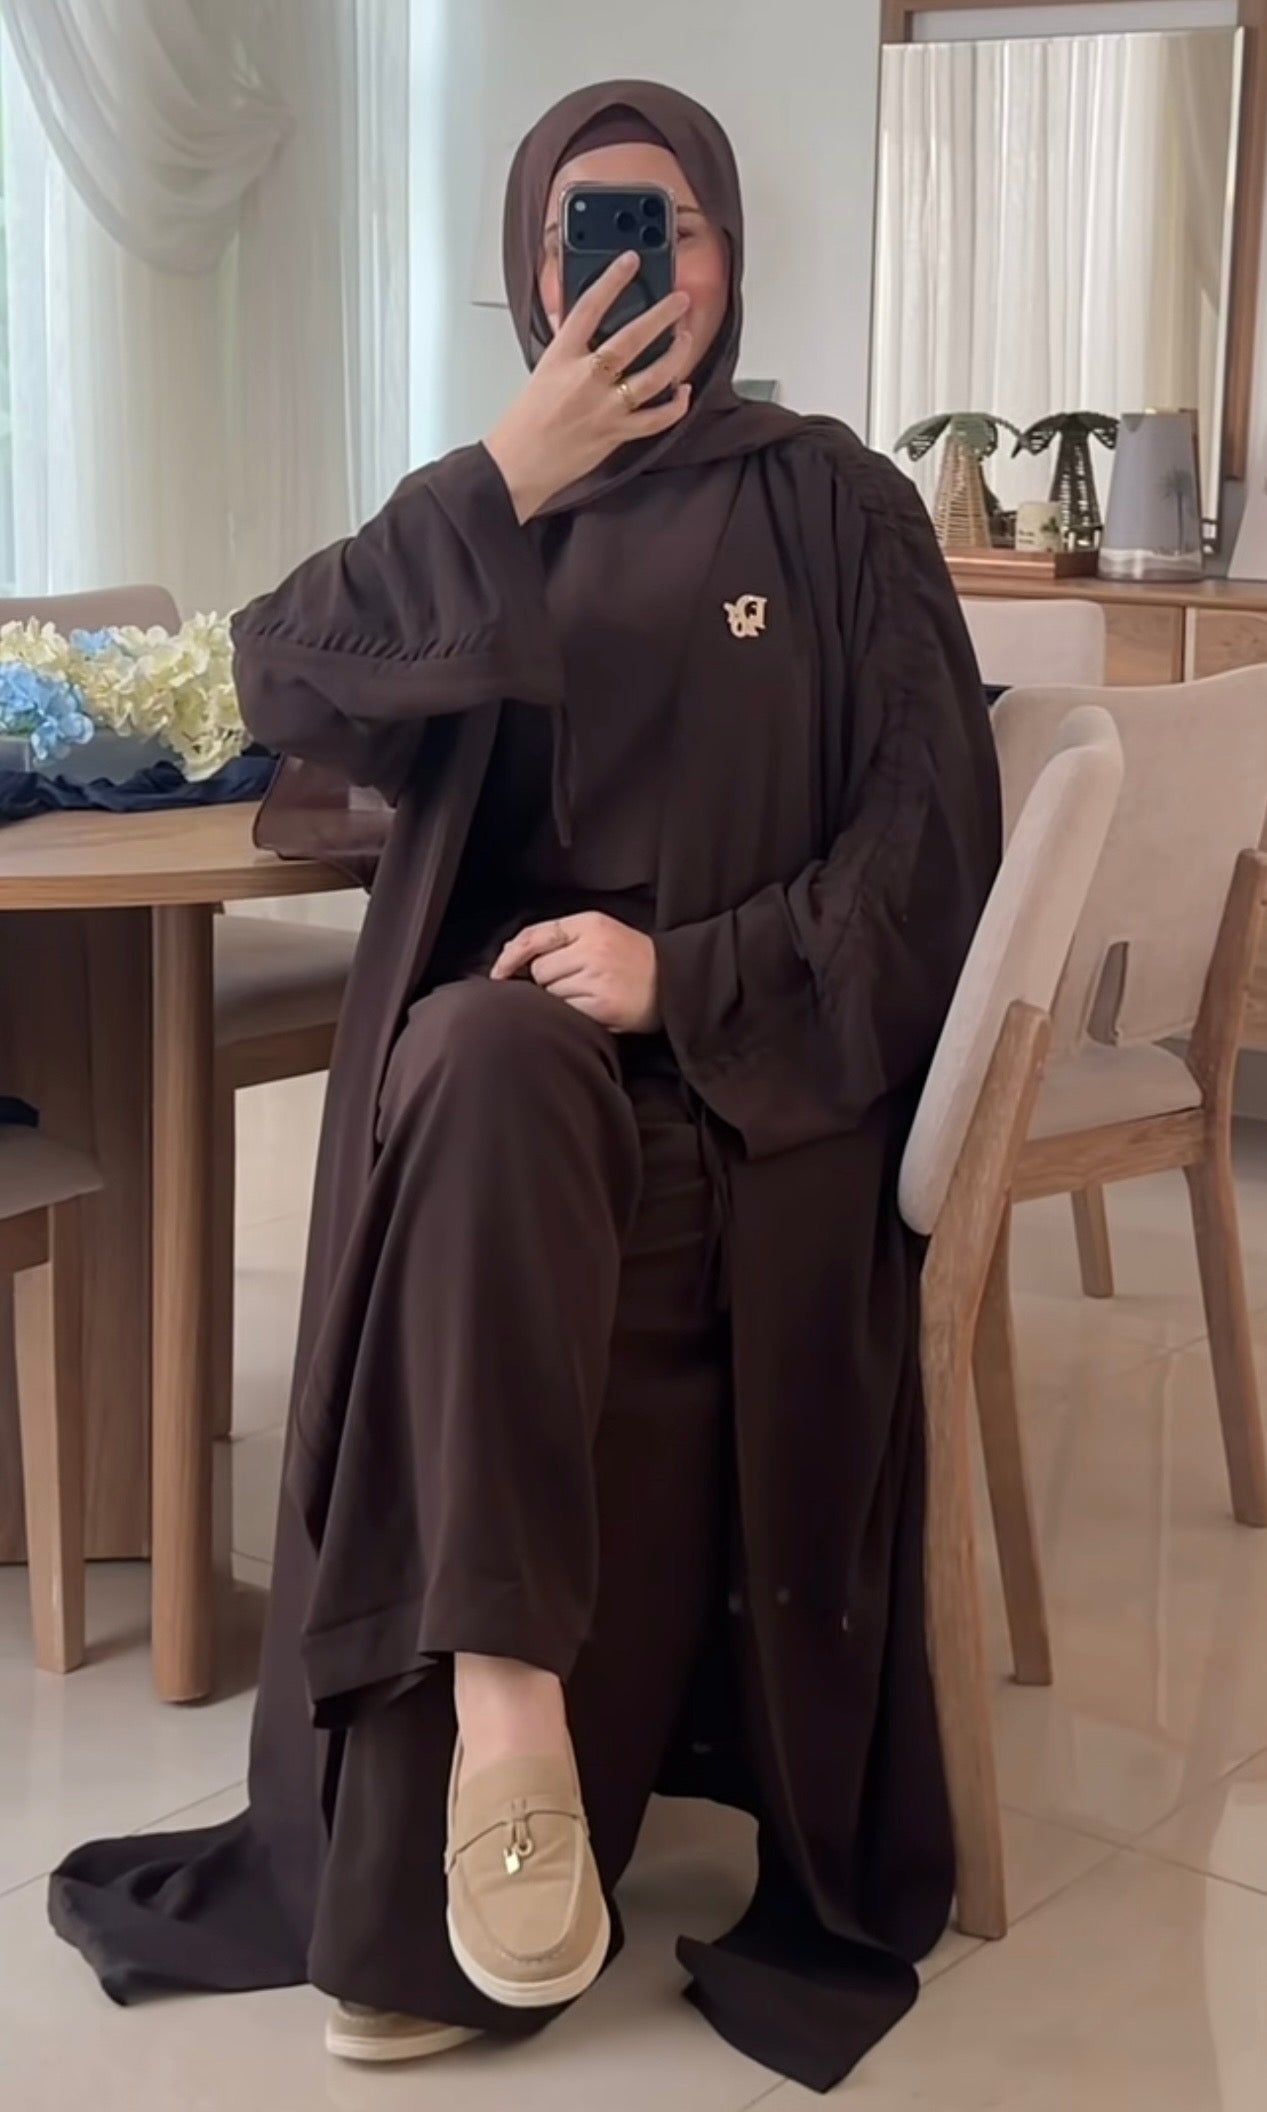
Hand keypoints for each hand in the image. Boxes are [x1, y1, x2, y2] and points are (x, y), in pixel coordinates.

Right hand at [484, 255, 693, 521]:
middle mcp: (586, 378)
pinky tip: (683, 391)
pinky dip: (674, 405)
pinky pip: (655, 419)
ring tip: (685, 338)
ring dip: (675, 355)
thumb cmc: (525, 423)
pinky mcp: (615, 433)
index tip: (630, 261)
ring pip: (652, 377)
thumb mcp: (543, 372)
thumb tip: (591, 332)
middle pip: (631, 338)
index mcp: (562, 357)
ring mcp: (604, 407)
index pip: (589, 307)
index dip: (612, 280)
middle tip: (680, 300)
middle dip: (661, 315)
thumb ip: (569, 351)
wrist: (518, 465)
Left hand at [489, 913, 660, 1031]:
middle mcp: (592, 947)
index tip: (499, 973)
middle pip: (540, 969)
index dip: (511, 956)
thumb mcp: (599, 932)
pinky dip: (572, 1014)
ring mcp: (598, 977)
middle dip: (548, 979)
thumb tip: (512, 958)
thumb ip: (561, 938)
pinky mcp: (603, 1004)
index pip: (535, 936)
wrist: (674, 981)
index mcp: (589, 924)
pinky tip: (591, 1007)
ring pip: (551, 992)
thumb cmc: (630, 958)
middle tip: (575, 981)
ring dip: (560, 998)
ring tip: (588, 993)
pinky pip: (566, 1011)